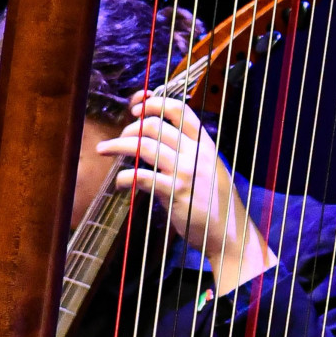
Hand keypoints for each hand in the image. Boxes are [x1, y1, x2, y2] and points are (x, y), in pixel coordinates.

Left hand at [92, 94, 275, 294]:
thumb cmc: (216, 203)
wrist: (230, 233)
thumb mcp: (209, 169)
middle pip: (154, 124)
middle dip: (130, 127)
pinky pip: (142, 176)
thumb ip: (189, 153)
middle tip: (119, 138)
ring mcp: (185, 172)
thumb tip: (158, 140)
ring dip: (118, 145)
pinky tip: (120, 183)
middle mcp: (195, 153)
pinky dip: (125, 177)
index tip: (137, 107)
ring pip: (143, 145)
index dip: (154, 103)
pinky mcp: (175, 193)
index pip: (179, 110)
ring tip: (105, 150)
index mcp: (204, 144)